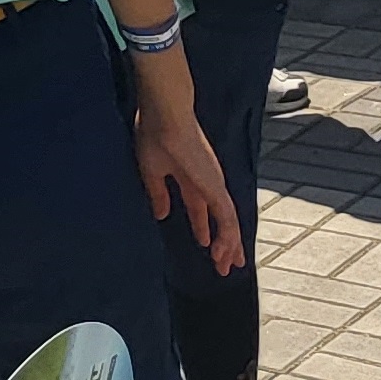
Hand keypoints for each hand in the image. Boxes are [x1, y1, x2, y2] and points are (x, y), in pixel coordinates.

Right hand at [131, 58, 243, 273]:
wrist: (165, 113)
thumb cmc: (154, 133)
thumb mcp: (151, 170)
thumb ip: (159, 194)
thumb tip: (162, 214)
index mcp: (189, 177)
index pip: (199, 208)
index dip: (202, 226)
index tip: (204, 243)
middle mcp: (206, 183)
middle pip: (219, 219)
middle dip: (222, 242)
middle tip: (224, 265)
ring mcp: (214, 184)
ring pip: (227, 222)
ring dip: (229, 246)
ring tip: (227, 266)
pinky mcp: (216, 187)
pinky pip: (227, 219)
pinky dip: (228, 237)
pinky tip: (224, 253)